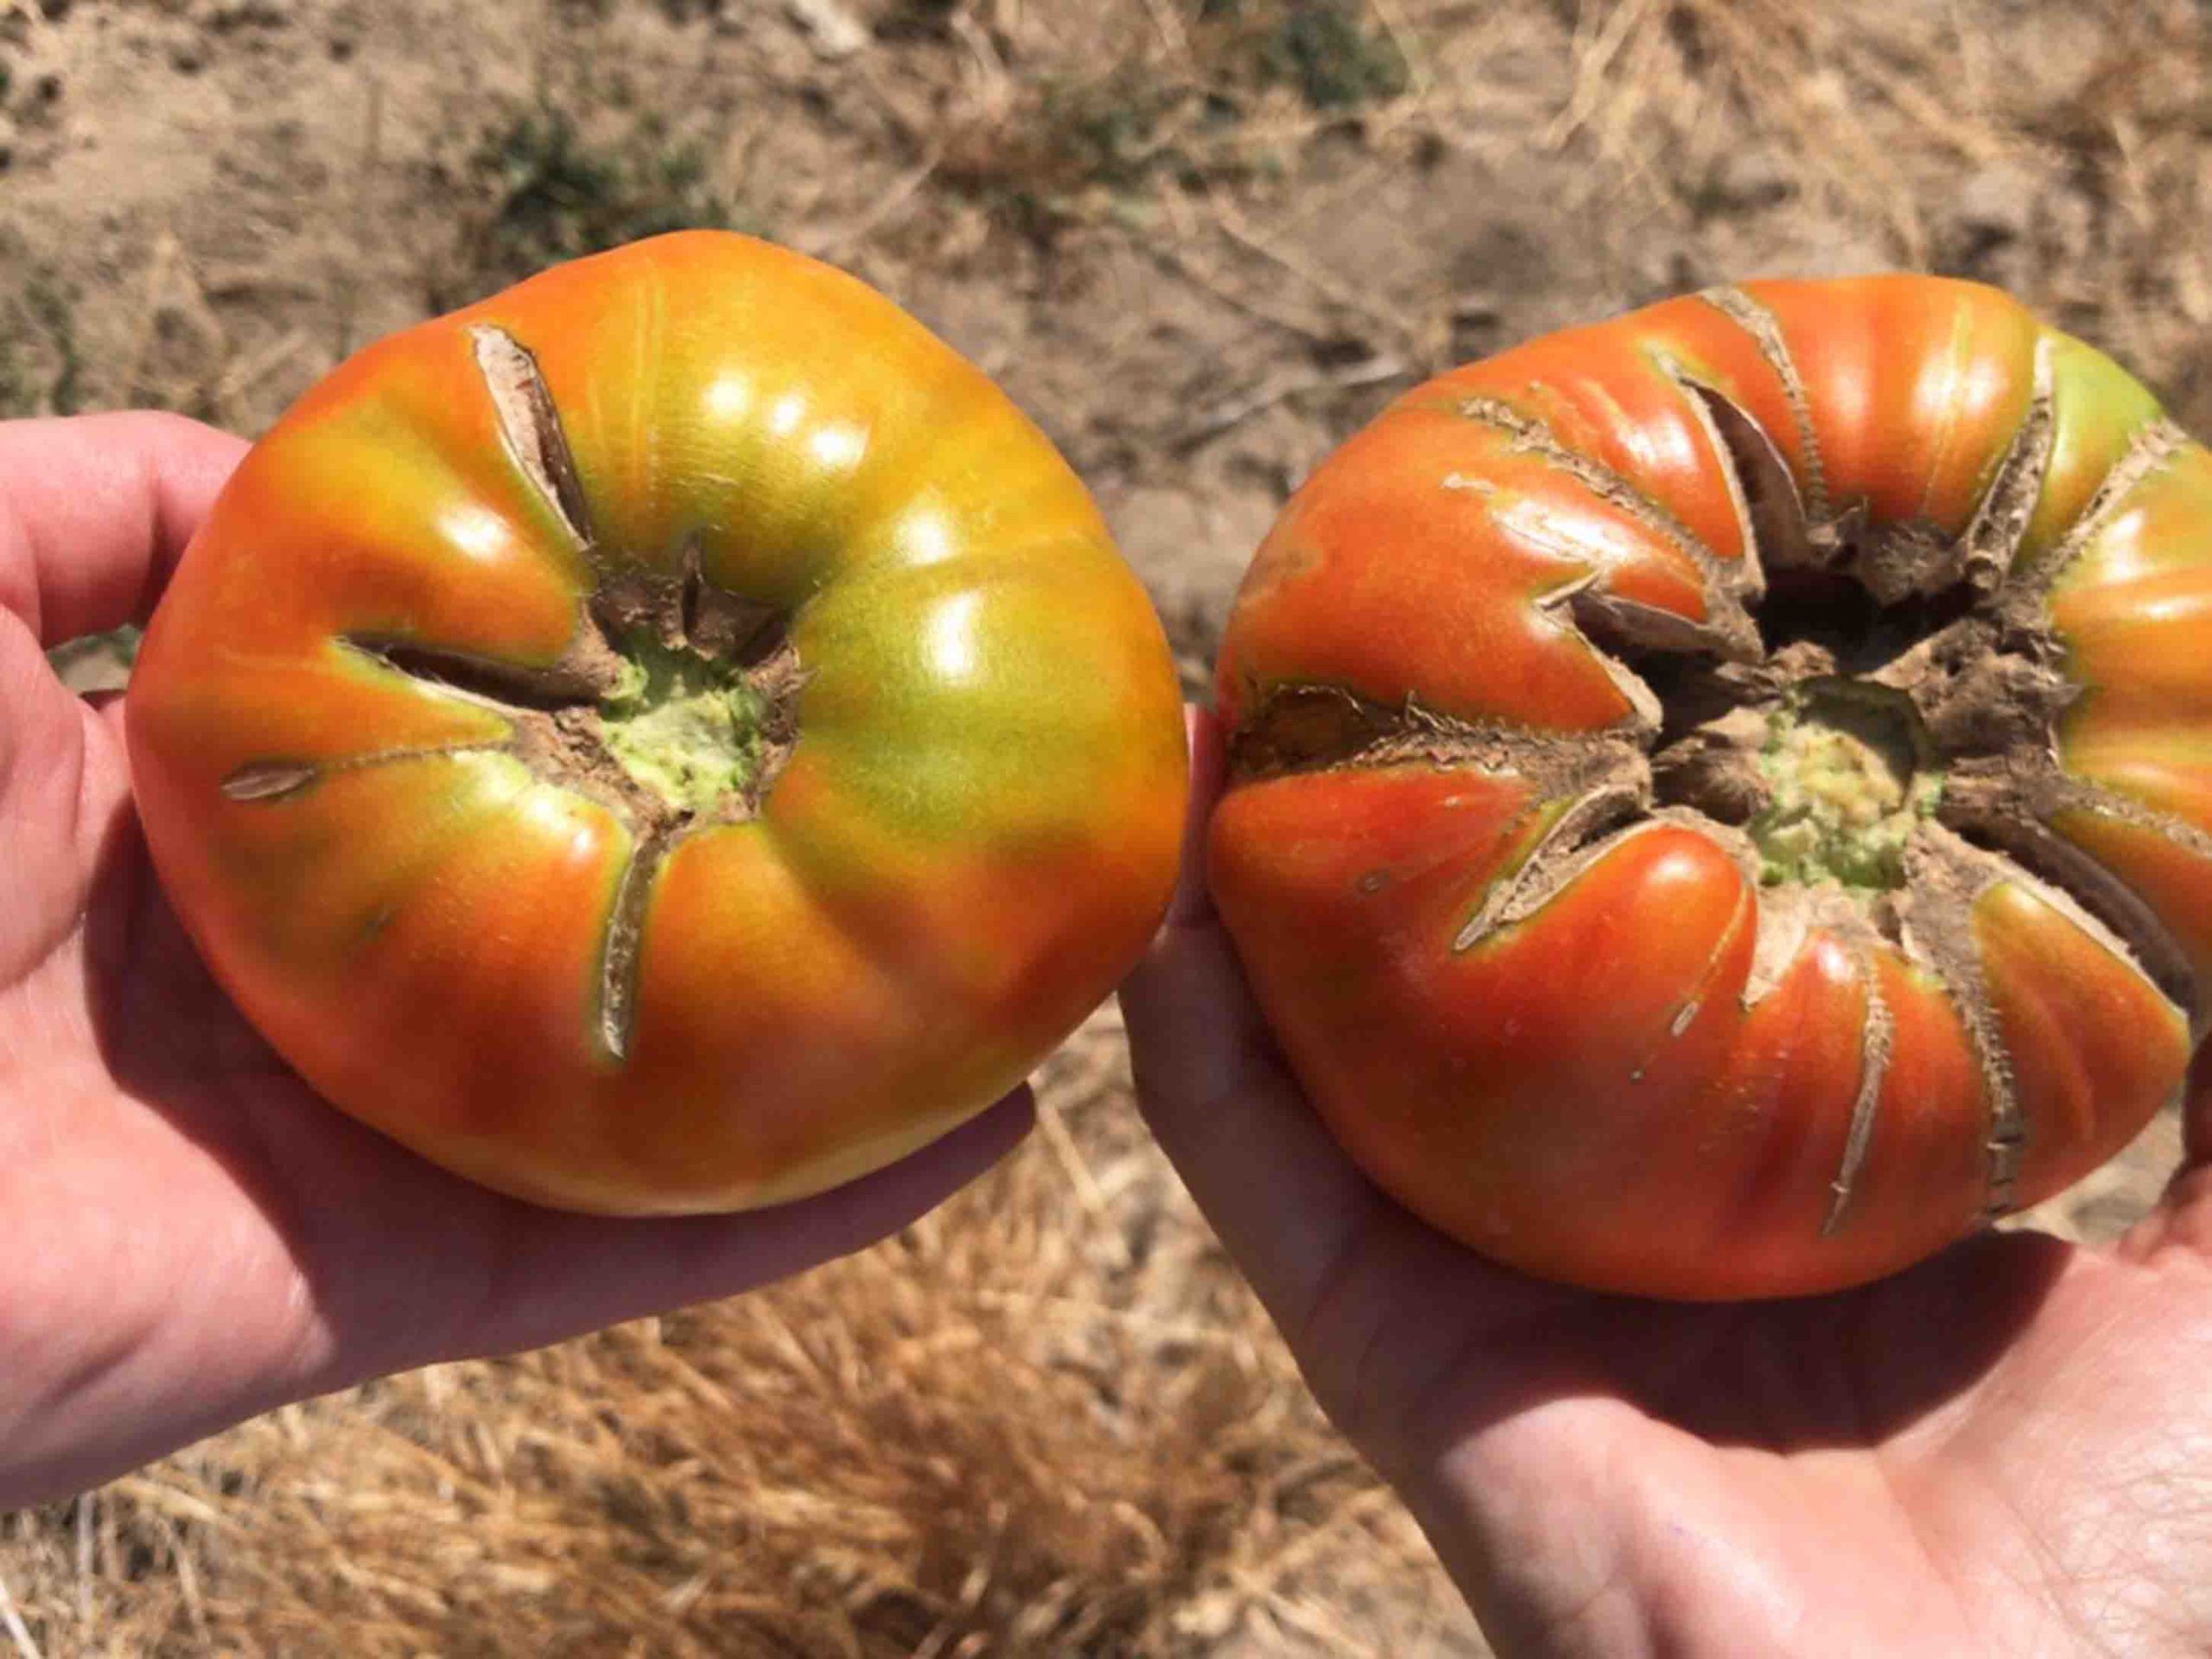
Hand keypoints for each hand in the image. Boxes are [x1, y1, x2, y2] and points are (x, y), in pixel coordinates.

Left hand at [0, 412, 1031, 1508]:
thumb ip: (81, 506)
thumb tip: (272, 468)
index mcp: (221, 825)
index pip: (470, 739)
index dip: (613, 676)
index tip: (755, 609)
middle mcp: (322, 981)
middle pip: (591, 910)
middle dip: (757, 854)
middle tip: (941, 784)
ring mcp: (374, 1142)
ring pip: (655, 1083)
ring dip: (836, 1035)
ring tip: (1020, 961)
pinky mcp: (397, 1285)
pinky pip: (640, 1248)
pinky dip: (810, 1204)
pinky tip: (975, 1128)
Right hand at [1123, 708, 2211, 1656]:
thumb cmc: (2148, 1549)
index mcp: (1778, 1191)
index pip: (1670, 963)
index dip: (1629, 811)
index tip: (1613, 647)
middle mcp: (1610, 1220)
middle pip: (1470, 990)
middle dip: (1418, 819)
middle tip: (1379, 629)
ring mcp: (1487, 1284)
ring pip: (1330, 1059)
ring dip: (1261, 894)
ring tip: (1233, 708)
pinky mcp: (1393, 1359)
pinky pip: (1261, 1178)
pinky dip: (1192, 1039)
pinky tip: (1161, 891)